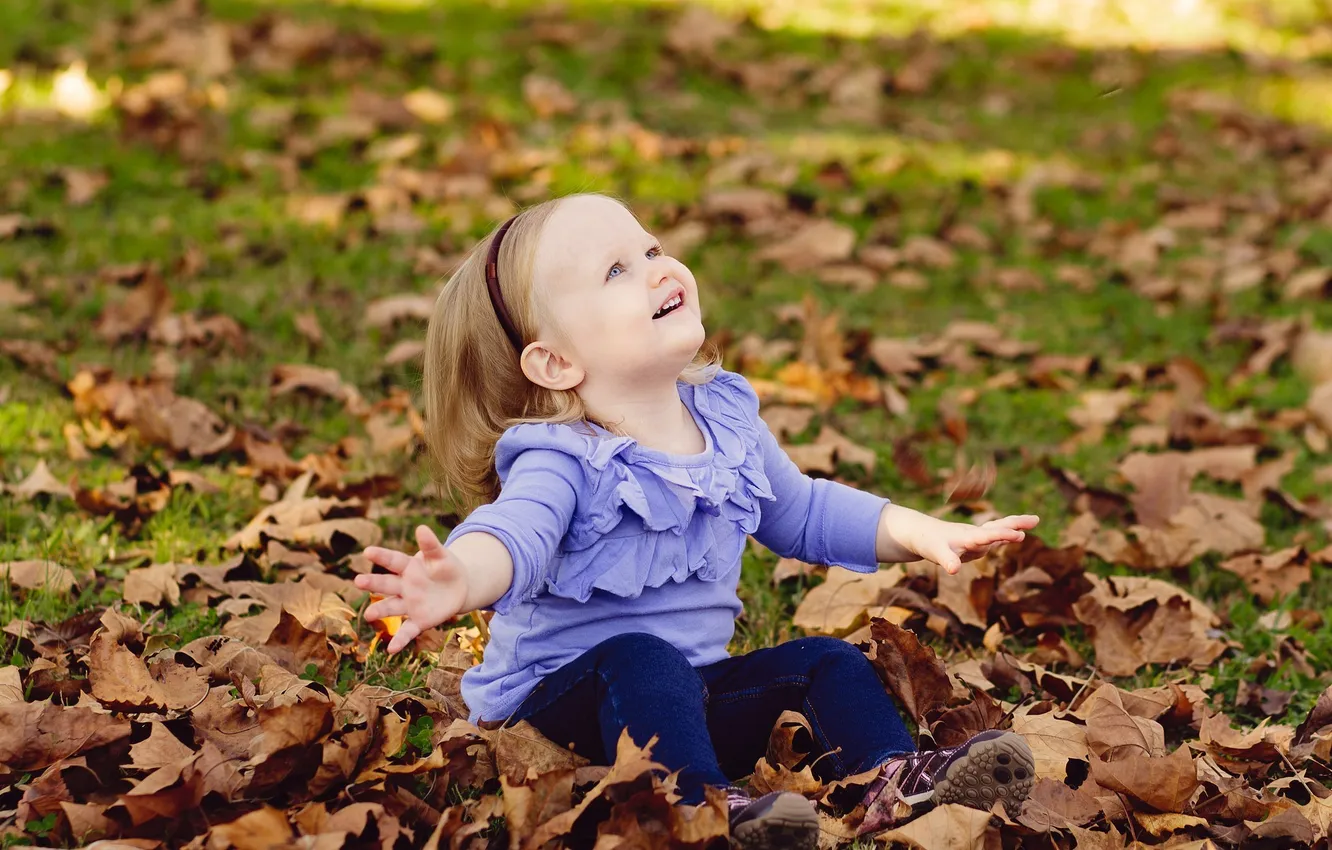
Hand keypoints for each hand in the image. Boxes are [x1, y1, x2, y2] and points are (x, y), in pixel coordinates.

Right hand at [354, 525, 470, 652]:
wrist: (459, 588)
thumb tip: (421, 528)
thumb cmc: (446, 568)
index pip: (393, 561)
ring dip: (380, 611)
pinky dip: (400, 640)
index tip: (367, 551)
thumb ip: (431, 545)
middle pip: (387, 585)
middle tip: (358, 581)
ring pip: (391, 608)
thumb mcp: (441, 556)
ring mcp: (409, 604)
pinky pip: (407, 631)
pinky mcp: (418, 620)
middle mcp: (404, 586)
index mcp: (409, 567)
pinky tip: (391, 649)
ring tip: (369, 615)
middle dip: (373, 583)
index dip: (381, 556)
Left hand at [903, 513, 1039, 574]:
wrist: (920, 533)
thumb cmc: (928, 543)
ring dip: (1014, 526)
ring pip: (998, 529)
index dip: (1003, 535)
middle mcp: (974, 534)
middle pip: (998, 527)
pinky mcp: (974, 541)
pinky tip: (1016, 533)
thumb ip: (947, 560)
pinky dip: (1005, 533)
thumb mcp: (936, 553)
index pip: (988, 535)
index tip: (1019, 534)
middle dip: (1016, 524)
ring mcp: (975, 536)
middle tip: (1036, 519)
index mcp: (967, 537)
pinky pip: (994, 535)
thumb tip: (953, 570)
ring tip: (1034, 520)